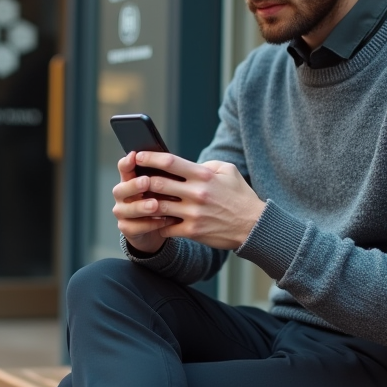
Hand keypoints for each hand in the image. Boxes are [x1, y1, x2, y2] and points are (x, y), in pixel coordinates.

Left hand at [112, 151, 265, 251]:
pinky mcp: (193, 231)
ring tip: (137, 200)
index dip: (149, 158)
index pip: (169, 162)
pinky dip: (156, 224)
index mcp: (203, 176)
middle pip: (157, 184)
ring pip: (157, 207)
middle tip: (132, 179)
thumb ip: (206, 165)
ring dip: (145, 203)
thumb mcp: (228, 171)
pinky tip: (151, 221)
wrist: (254, 226)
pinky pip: (166, 227)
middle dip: (141, 181)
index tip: (138, 156)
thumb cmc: (240, 196)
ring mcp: (193, 213)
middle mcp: (197, 193)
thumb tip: (186, 164)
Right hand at [112, 151, 176, 253]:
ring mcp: (123, 212)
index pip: (124, 168)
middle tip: (146, 182)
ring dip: (141, 206)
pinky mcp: (127, 229)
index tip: (134, 156)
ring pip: (126, 210)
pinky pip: (134, 227)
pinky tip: (163, 220)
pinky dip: (150, 224)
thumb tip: (180, 163)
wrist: (161, 227)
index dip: (127, 162)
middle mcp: (123, 195)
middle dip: (133, 185)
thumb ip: (166, 175)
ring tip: (155, 205)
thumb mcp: (167, 185)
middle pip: (120, 189)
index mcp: (130, 180)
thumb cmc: (165, 200)